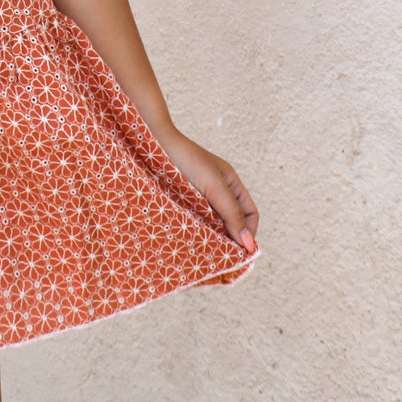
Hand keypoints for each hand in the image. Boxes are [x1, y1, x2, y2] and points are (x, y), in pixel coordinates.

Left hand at [156, 127, 258, 254]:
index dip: (249, 231)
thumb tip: (248, 244)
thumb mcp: (214, 187)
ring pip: (212, 224)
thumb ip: (231, 213)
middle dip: (230, 238)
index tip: (240, 251)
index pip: (249, 213)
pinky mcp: (181, 202)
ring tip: (205, 251)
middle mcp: (217, 191)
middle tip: (222, 257)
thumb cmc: (187, 160)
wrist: (152, 145)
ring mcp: (199, 197)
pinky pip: (195, 222)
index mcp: (231, 183)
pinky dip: (197, 232)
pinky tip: (191, 240)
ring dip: (212, 237)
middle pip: (231, 221)